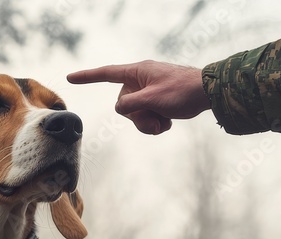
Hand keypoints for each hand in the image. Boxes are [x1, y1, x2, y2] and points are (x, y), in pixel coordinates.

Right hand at [67, 60, 210, 134]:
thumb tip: (121, 108)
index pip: (107, 73)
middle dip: (137, 117)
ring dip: (148, 123)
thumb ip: (130, 104)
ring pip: (136, 114)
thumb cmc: (182, 91)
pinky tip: (169, 121)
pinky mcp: (159, 102)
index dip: (87, 77)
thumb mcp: (152, 98)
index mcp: (138, 72)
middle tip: (155, 118)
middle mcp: (141, 81)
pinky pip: (148, 117)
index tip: (71, 78)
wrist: (209, 93)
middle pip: (123, 104)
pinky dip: (157, 123)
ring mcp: (150, 92)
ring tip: (164, 122)